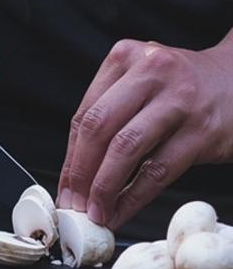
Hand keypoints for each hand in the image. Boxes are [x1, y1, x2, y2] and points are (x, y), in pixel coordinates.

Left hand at [57, 37, 232, 229]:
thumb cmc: (185, 86)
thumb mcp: (143, 79)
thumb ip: (110, 109)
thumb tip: (77, 169)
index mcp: (126, 57)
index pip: (86, 115)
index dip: (70, 157)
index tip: (65, 186)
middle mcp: (151, 72)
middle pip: (98, 129)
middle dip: (81, 174)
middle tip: (74, 202)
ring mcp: (179, 101)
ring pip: (125, 150)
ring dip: (104, 188)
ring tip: (97, 212)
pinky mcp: (203, 130)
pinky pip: (158, 171)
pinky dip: (134, 197)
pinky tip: (123, 210)